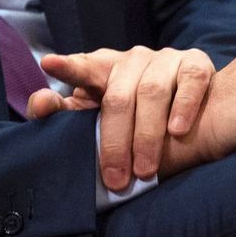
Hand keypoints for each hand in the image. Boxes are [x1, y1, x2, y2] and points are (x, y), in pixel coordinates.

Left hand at [32, 47, 214, 190]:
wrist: (192, 104)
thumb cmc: (133, 116)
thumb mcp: (96, 115)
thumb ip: (64, 113)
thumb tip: (40, 104)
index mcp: (102, 68)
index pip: (82, 68)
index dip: (67, 67)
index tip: (50, 64)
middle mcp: (132, 59)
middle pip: (118, 97)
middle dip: (115, 141)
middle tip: (115, 178)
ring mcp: (164, 59)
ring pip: (152, 92)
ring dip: (147, 135)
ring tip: (145, 169)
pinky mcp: (195, 63)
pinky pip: (191, 81)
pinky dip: (183, 106)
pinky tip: (177, 131)